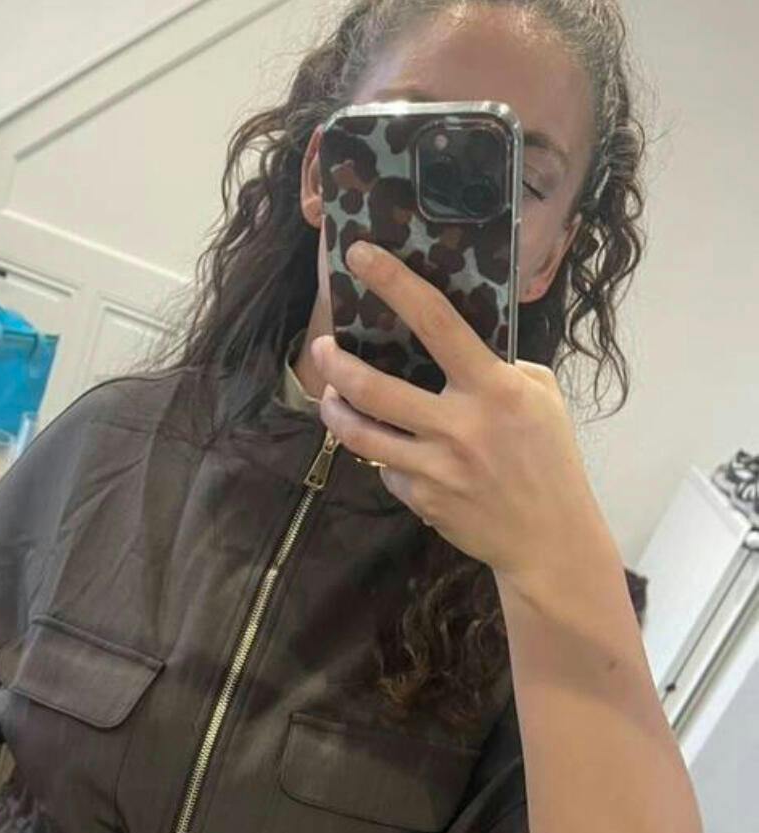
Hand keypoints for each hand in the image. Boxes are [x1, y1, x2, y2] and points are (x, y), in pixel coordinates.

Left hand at [313, 241, 605, 582]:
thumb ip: (498, 369)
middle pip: (374, 388)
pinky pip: (387, 470)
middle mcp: (460, 426)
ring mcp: (436, 467)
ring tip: (329, 397)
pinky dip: (385, 458)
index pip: (437, 321)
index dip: (394, 283)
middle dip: (336, 365)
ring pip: (362, 436)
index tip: (361, 255)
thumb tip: (450, 343)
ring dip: (335, 412)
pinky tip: (393, 451)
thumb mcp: (540, 398)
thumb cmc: (548, 459)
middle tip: (322, 348)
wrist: (548, 539)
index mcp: (494, 388)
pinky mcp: (421, 500)